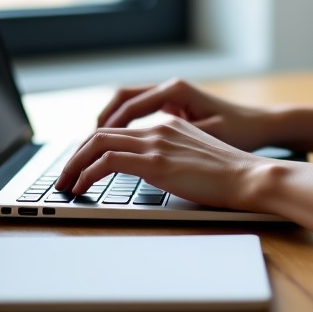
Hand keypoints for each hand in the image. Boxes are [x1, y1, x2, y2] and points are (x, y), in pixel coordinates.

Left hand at [53, 116, 269, 210]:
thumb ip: (172, 156)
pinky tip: (81, 188)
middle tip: (64, 176)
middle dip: (75, 154)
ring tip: (65, 184)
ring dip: (75, 164)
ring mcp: (157, 142)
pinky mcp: (156, 162)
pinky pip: (109, 161)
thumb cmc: (229, 174)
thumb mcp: (196, 156)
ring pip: (99, 143)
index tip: (81, 163)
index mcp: (169, 123)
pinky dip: (88, 173)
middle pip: (102, 132)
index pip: (119, 128)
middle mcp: (160, 127)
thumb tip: (152, 172)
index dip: (93, 145)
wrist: (248, 175)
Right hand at [96, 78, 272, 150]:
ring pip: (127, 105)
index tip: (86, 156)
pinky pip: (140, 113)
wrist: (262, 128)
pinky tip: (115, 148)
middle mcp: (170, 88)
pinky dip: (123, 127)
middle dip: (97, 128)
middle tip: (78, 156)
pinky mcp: (175, 110)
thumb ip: (169, 142)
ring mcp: (172, 98)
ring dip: (107, 126)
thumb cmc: (239, 132)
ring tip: (89, 153)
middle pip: (120, 101)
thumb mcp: (204, 139)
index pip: (126, 109)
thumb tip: (135, 151)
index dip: (102, 135)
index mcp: (175, 91)